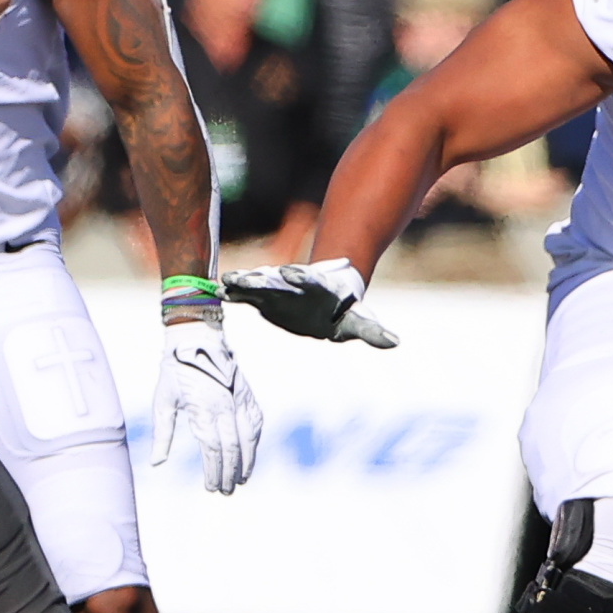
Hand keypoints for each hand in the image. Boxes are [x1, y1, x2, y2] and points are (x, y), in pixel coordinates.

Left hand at [152, 322, 263, 493]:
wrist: (197, 339)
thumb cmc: (175, 370)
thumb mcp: (162, 400)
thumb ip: (162, 433)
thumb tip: (157, 463)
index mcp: (203, 411)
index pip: (213, 450)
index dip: (214, 471)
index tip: (211, 487)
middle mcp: (225, 408)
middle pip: (232, 449)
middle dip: (230, 473)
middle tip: (227, 490)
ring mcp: (239, 401)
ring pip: (249, 438)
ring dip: (247, 461)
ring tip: (242, 479)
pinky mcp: (247, 395)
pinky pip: (256, 423)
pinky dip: (255, 441)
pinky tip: (252, 453)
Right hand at [221, 257, 397, 347]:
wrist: (327, 300)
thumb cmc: (345, 309)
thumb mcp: (358, 321)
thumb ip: (372, 331)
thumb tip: (394, 342)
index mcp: (318, 286)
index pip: (310, 278)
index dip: (301, 275)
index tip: (290, 270)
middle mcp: (294, 284)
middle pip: (278, 278)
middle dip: (264, 277)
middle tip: (248, 276)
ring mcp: (276, 288)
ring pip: (257, 282)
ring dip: (243, 282)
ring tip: (227, 282)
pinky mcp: (263, 298)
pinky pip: (245, 295)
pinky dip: (233, 293)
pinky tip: (217, 293)